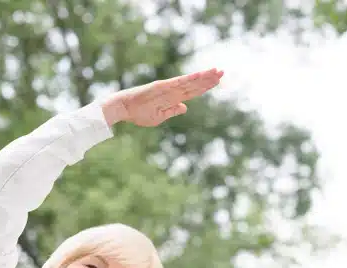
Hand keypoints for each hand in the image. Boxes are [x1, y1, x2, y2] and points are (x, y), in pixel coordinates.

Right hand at [101, 68, 223, 126]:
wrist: (122, 108)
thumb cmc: (138, 113)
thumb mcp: (158, 117)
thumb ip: (172, 111)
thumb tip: (185, 107)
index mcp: (172, 98)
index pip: (192, 91)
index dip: (205, 86)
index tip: (217, 81)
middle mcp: (172, 91)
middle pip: (194, 85)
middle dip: (209, 79)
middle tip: (223, 72)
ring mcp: (167, 87)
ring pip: (189, 82)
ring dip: (203, 77)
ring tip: (217, 71)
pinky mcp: (161, 86)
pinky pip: (178, 82)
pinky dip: (190, 79)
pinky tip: (200, 75)